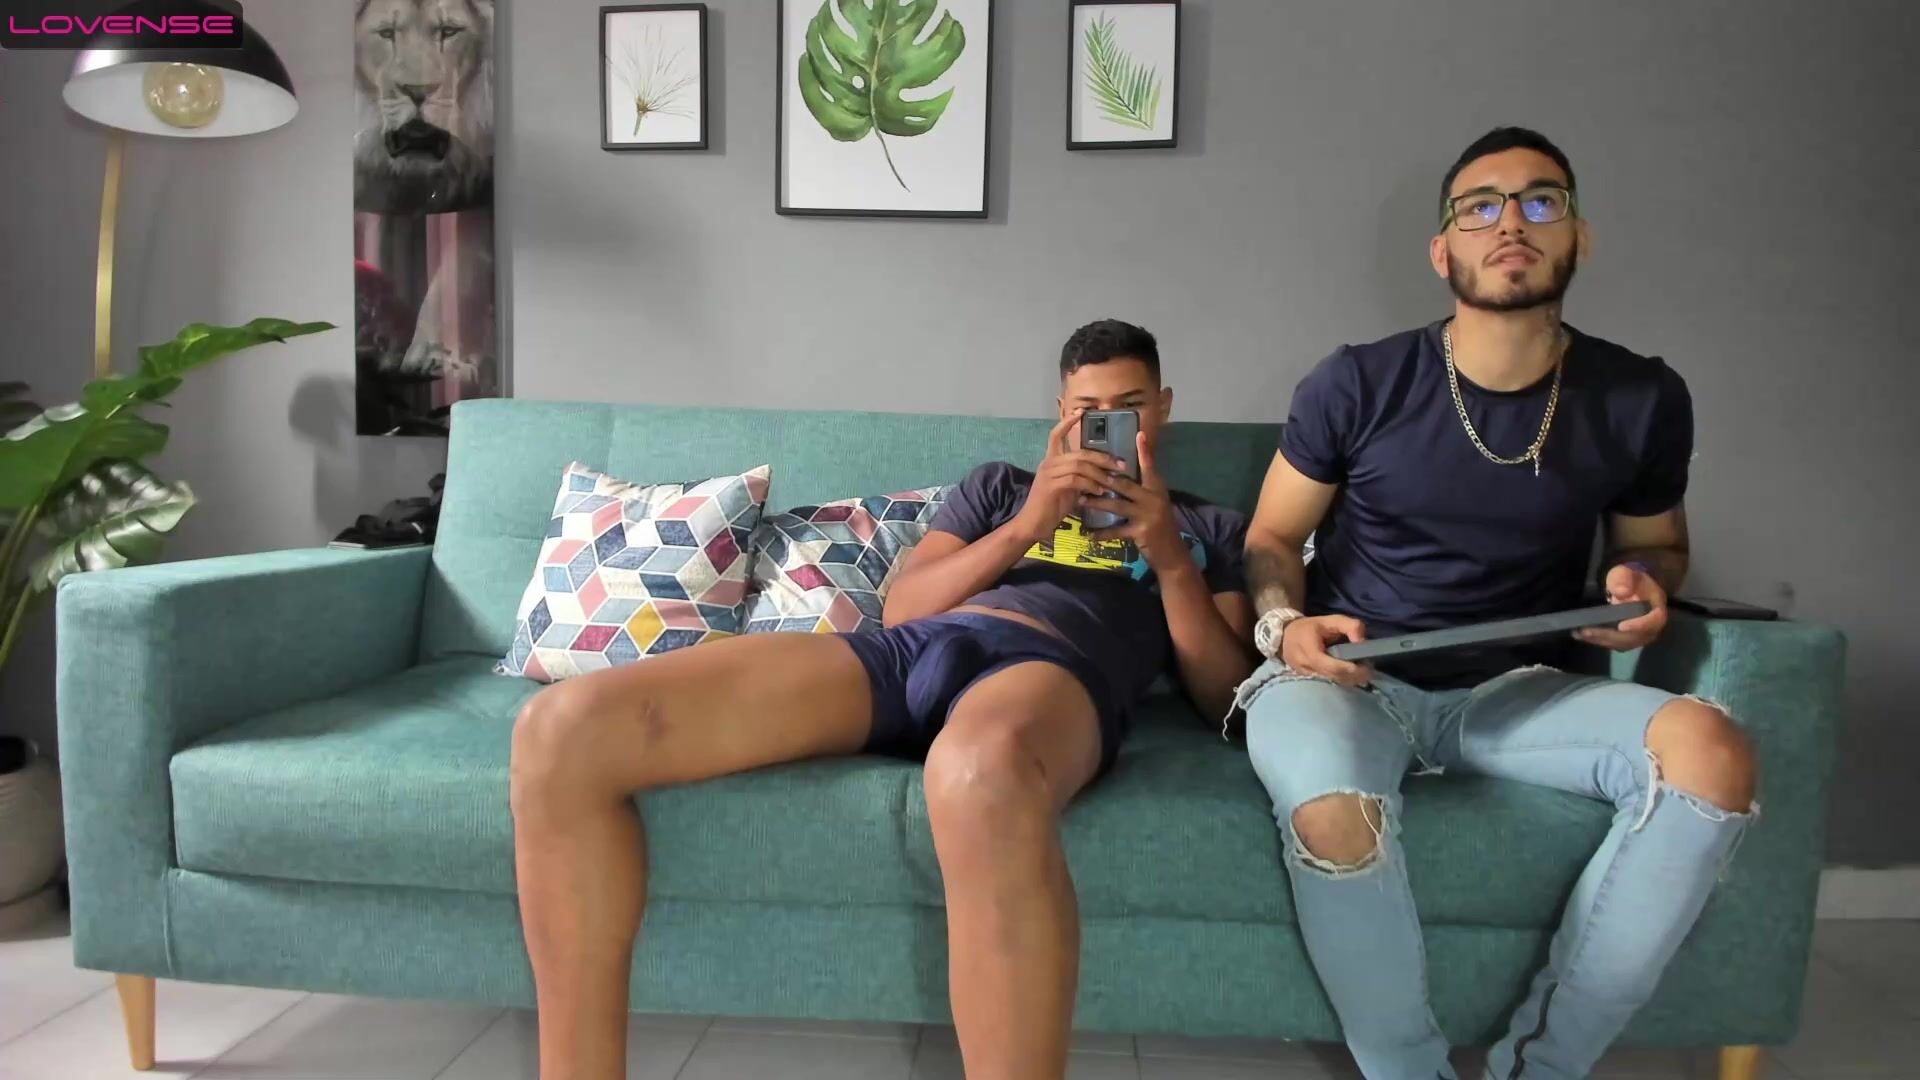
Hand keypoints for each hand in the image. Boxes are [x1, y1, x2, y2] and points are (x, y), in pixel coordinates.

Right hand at [1013, 408, 1126, 544]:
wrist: (1032, 524)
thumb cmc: (1050, 508)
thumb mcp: (1068, 489)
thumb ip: (1080, 478)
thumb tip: (1102, 475)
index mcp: (1051, 461)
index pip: (1056, 435)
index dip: (1067, 422)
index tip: (1081, 412)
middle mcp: (1049, 463)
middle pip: (1079, 452)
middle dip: (1102, 457)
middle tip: (1121, 464)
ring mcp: (1048, 473)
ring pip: (1079, 465)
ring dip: (1099, 473)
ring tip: (1113, 481)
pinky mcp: (1050, 486)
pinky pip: (1075, 479)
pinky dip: (1090, 485)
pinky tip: (1099, 492)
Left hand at [1084, 433, 1186, 571]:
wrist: (1171, 554)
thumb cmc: (1159, 525)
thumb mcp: (1156, 503)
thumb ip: (1144, 488)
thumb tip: (1125, 473)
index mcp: (1157, 489)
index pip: (1149, 466)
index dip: (1144, 451)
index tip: (1138, 434)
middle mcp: (1154, 498)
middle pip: (1125, 484)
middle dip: (1103, 479)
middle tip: (1084, 472)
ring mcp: (1148, 515)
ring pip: (1117, 505)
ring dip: (1097, 503)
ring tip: (1080, 500)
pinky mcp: (1141, 532)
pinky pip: (1116, 531)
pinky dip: (1101, 533)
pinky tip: (1088, 534)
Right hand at [1280, 614, 1373, 687]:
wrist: (1284, 635)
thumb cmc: (1309, 627)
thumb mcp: (1330, 619)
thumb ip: (1350, 626)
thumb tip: (1363, 641)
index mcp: (1309, 650)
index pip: (1332, 666)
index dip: (1351, 669)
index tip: (1367, 666)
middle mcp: (1305, 666)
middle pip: (1334, 677)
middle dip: (1354, 676)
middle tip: (1369, 671)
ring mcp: (1305, 675)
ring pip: (1331, 682)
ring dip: (1349, 680)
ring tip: (1362, 673)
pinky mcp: (1307, 679)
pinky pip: (1327, 683)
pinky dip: (1340, 680)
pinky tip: (1350, 676)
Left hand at [1574, 564, 1668, 650]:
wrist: (1628, 586)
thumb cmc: (1628, 579)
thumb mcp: (1625, 573)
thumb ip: (1624, 579)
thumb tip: (1622, 592)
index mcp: (1656, 607)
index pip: (1655, 620)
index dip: (1640, 625)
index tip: (1621, 626)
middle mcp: (1652, 625)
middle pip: (1636, 637)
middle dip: (1611, 636)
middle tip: (1588, 632)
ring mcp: (1640, 634)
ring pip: (1624, 643)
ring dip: (1602, 640)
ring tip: (1580, 633)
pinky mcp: (1628, 639)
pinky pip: (1615, 643)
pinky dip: (1599, 640)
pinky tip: (1581, 635)